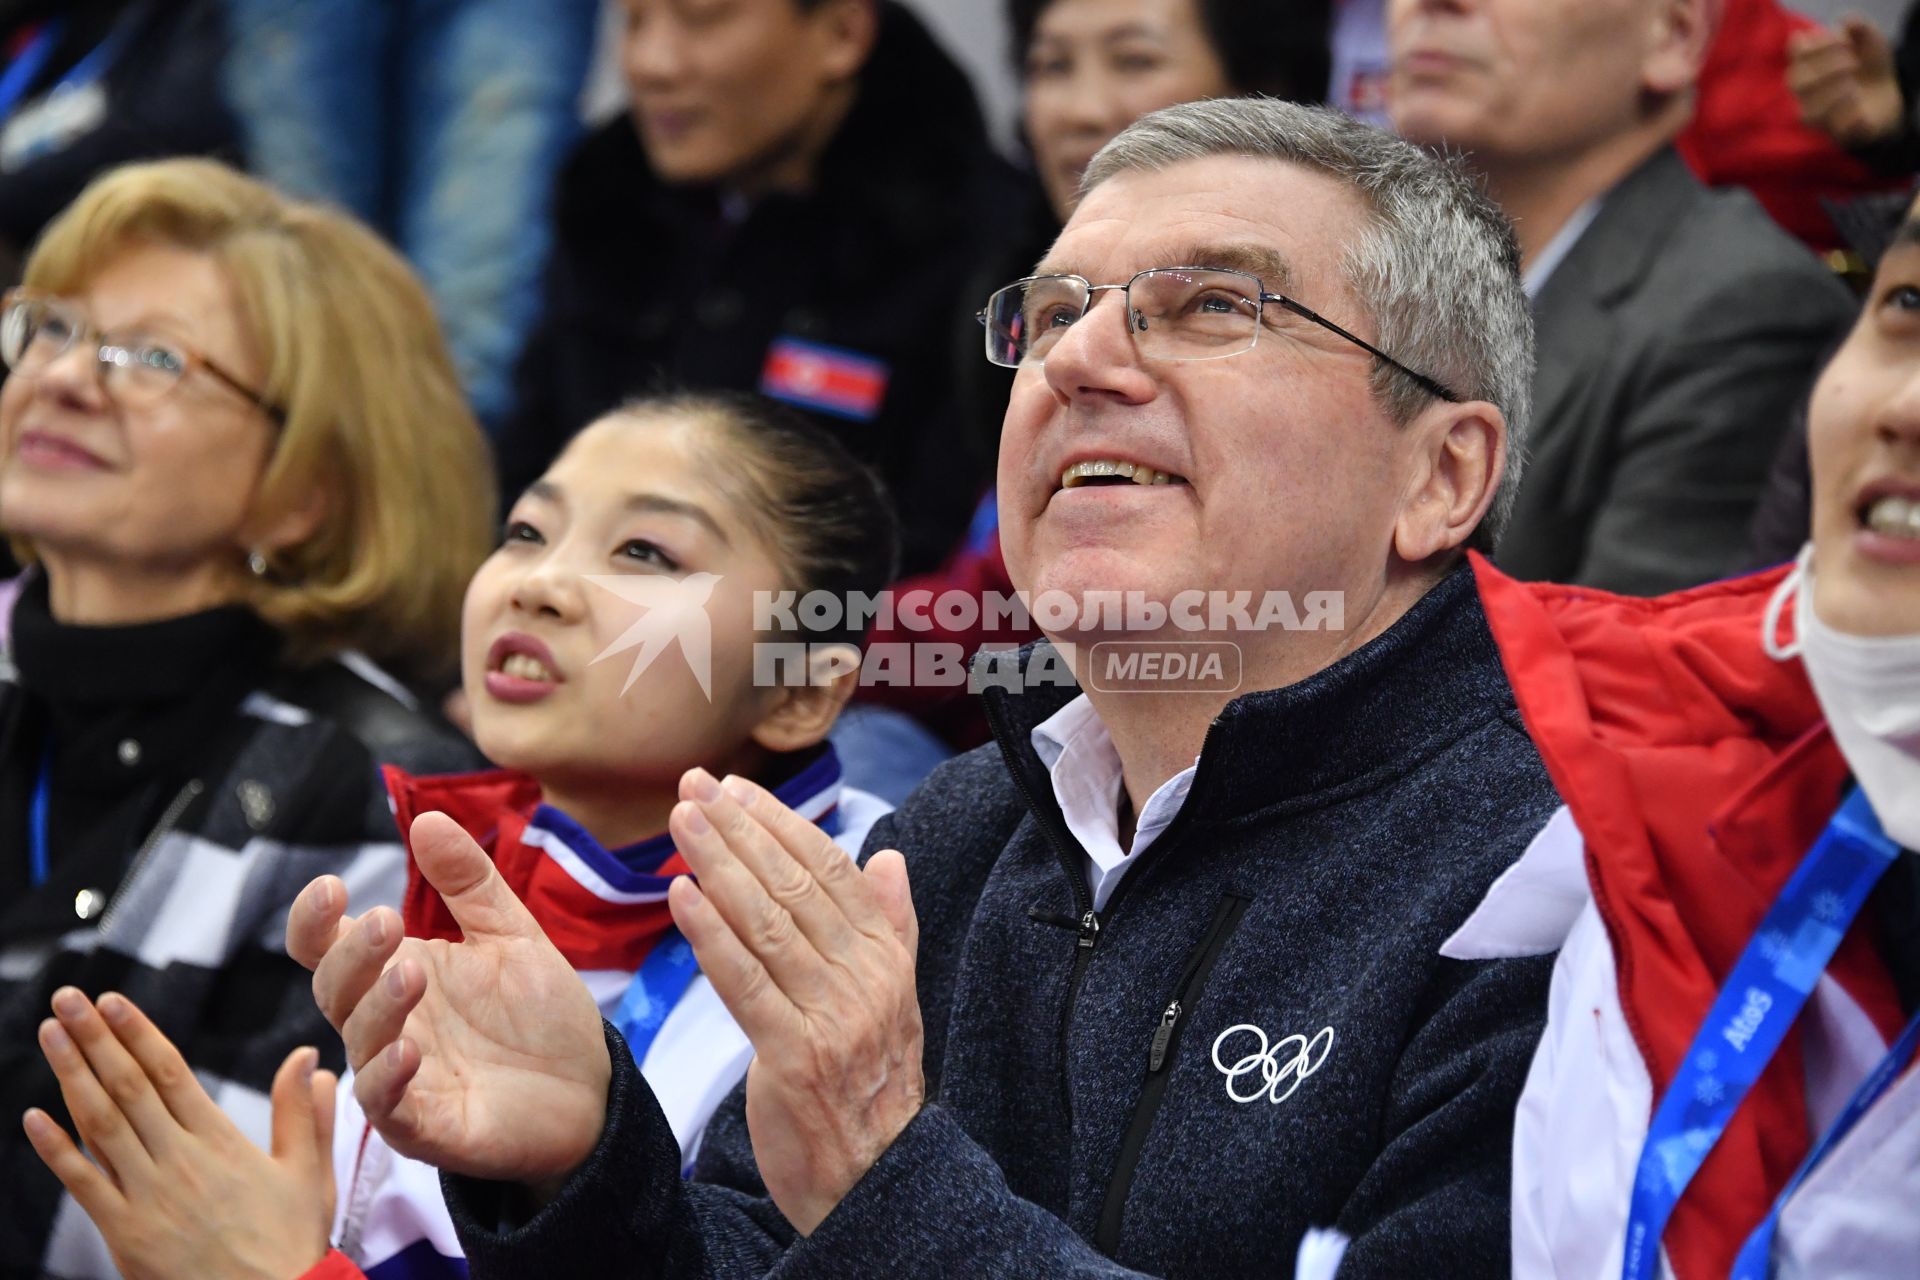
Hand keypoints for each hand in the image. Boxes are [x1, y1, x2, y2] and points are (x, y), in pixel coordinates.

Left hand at [22, 989, 334, 1279]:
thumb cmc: (292, 1240)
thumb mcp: (308, 1172)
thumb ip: (303, 1113)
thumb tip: (311, 1058)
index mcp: (221, 1140)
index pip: (170, 1072)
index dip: (138, 1032)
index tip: (112, 1000)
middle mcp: (179, 1159)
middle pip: (128, 1086)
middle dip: (95, 1038)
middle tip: (68, 998)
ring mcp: (148, 1195)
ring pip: (101, 1123)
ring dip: (72, 1074)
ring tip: (50, 1034)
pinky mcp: (125, 1233)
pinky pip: (83, 1183)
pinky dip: (56, 1149)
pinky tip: (34, 1117)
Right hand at [285, 812, 610, 1189]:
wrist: (588, 1088)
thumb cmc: (539, 1014)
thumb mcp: (511, 935)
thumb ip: (470, 883)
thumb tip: (428, 817)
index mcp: (397, 972)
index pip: (328, 946)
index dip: (314, 920)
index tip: (331, 886)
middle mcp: (386, 1024)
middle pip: (334, 988)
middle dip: (352, 954)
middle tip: (388, 922)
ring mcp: (399, 1076)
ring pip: (359, 1041)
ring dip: (377, 1007)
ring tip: (410, 974)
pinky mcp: (423, 1125)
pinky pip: (387, 1105)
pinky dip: (389, 1078)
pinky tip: (409, 1051)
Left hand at [665, 768, 923, 1235]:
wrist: (876, 1176)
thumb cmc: (872, 1083)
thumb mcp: (896, 998)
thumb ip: (892, 924)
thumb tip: (889, 857)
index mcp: (888, 956)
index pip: (833, 870)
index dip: (782, 824)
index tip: (737, 789)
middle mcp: (866, 978)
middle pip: (796, 886)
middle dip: (740, 830)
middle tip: (694, 786)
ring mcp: (832, 1016)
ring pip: (768, 923)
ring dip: (718, 865)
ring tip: (680, 824)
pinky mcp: (793, 1055)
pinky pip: (746, 982)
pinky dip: (711, 934)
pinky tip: (681, 897)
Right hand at [1788, 18, 1905, 147]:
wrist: (1885, 97)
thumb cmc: (1868, 67)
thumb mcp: (1868, 41)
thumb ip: (1858, 28)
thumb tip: (1845, 24)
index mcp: (1808, 64)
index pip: (1796, 53)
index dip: (1818, 45)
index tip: (1846, 41)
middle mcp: (1805, 92)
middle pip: (1795, 83)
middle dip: (1825, 70)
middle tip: (1853, 63)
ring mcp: (1818, 115)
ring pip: (1807, 113)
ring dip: (1832, 96)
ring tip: (1854, 89)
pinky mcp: (1835, 134)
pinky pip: (1833, 132)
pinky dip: (1848, 118)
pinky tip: (1860, 109)